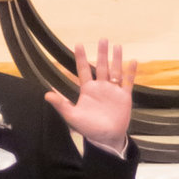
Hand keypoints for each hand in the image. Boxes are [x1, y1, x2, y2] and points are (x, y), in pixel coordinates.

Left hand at [45, 38, 135, 156]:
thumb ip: (61, 105)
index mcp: (88, 90)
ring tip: (117, 46)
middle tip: (103, 39)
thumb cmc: (88, 128)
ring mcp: (113, 91)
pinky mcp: (124, 97)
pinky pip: (128, 82)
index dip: (81, 57)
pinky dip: (130, 72)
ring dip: (116, 59)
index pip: (84, 69)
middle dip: (102, 53)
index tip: (78, 44)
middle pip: (101, 66)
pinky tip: (133, 61)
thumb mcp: (72, 116)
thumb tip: (46, 95)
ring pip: (115, 71)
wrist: (106, 139)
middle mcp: (101, 87)